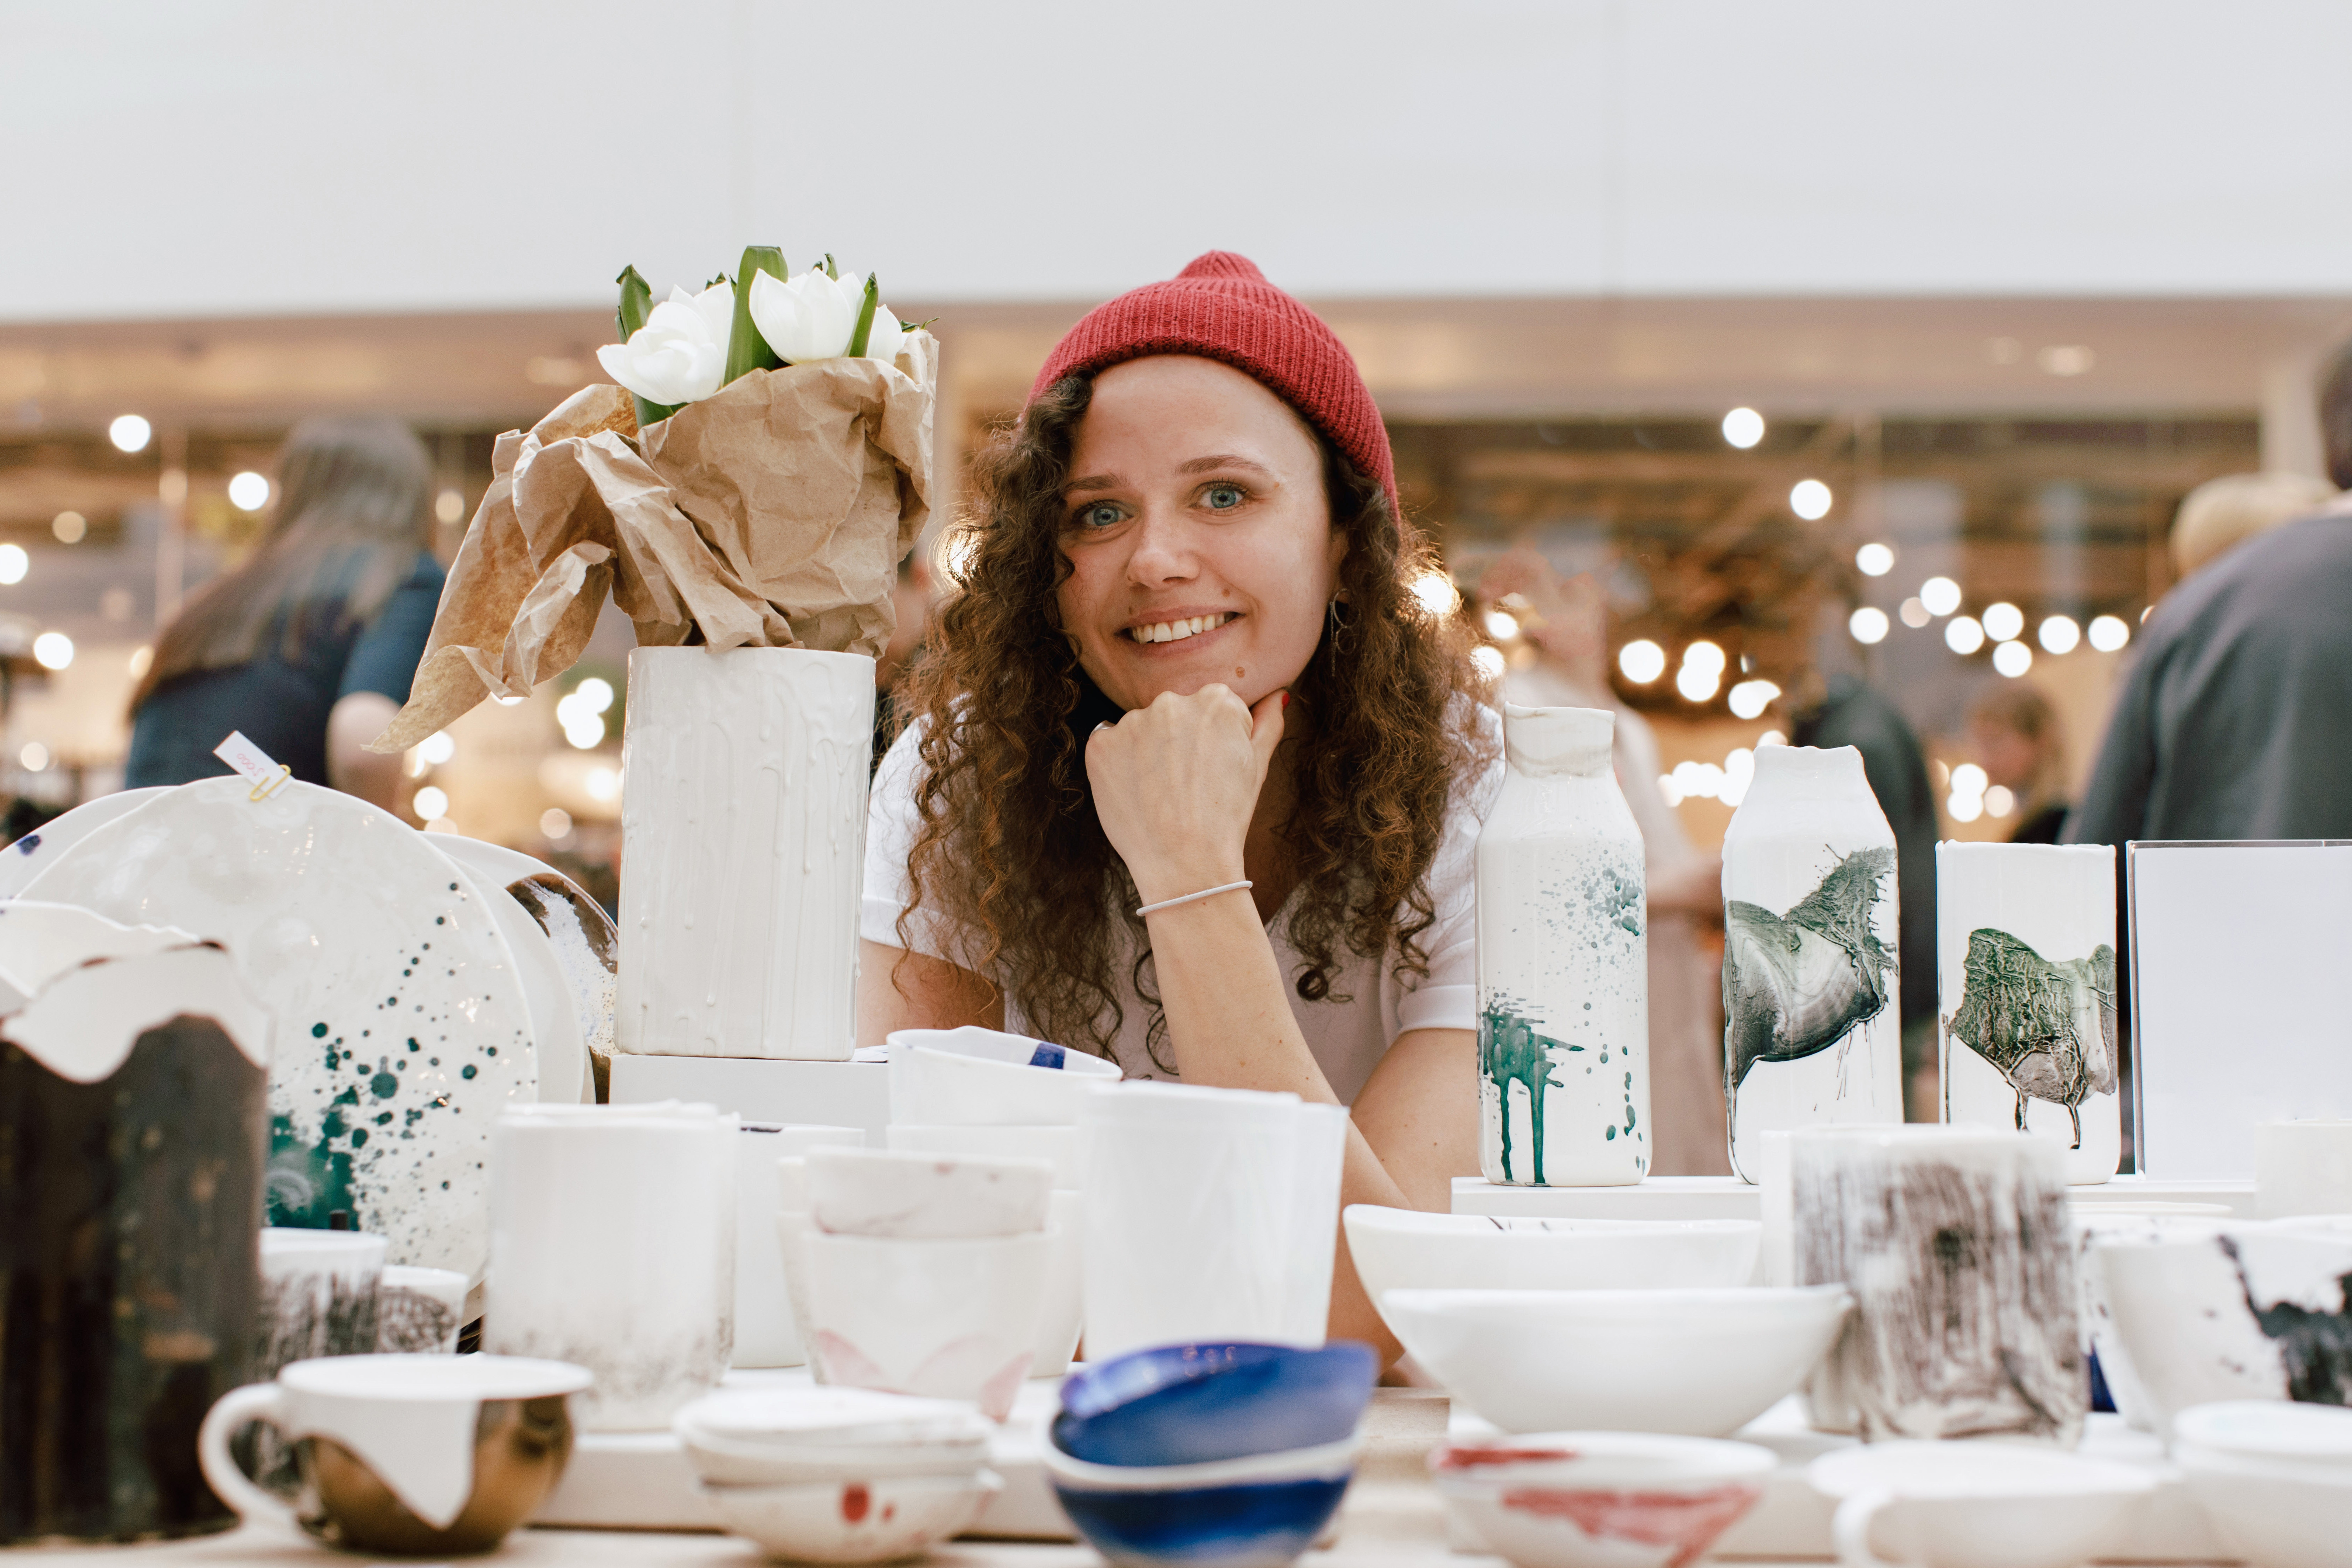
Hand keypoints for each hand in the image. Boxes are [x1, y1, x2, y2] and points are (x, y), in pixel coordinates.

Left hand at [1086, 684, 1285, 905]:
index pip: (1210, 707)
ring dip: (1146, 754)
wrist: (1186, 863)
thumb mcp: (1259, 766)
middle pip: (1173, 716)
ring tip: (1160, 795)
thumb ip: (1267, 722)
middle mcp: (1172, 701)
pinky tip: (1135, 793)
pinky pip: (1108, 746)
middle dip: (1177, 743)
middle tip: (1185, 786)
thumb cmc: (1226, 817)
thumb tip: (1276, 695)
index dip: (1212, 743)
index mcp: (1216, 700)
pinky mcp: (1101, 745)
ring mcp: (1132, 722)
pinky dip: (1116, 766)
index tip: (1212, 771)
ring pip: (1140, 731)